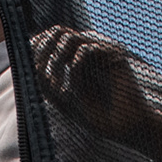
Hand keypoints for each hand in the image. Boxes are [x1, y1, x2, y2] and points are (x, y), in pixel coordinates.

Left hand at [30, 25, 161, 161]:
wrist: (130, 129)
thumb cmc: (100, 118)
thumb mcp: (65, 101)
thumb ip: (49, 84)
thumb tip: (31, 64)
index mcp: (78, 58)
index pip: (51, 39)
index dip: (37, 48)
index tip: (32, 71)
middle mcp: (90, 50)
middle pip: (56, 31)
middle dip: (43, 51)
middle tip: (42, 76)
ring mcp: (103, 50)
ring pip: (68, 37)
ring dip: (56, 60)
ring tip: (56, 84)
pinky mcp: (115, 55)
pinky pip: (85, 50)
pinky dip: (74, 68)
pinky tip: (74, 88)